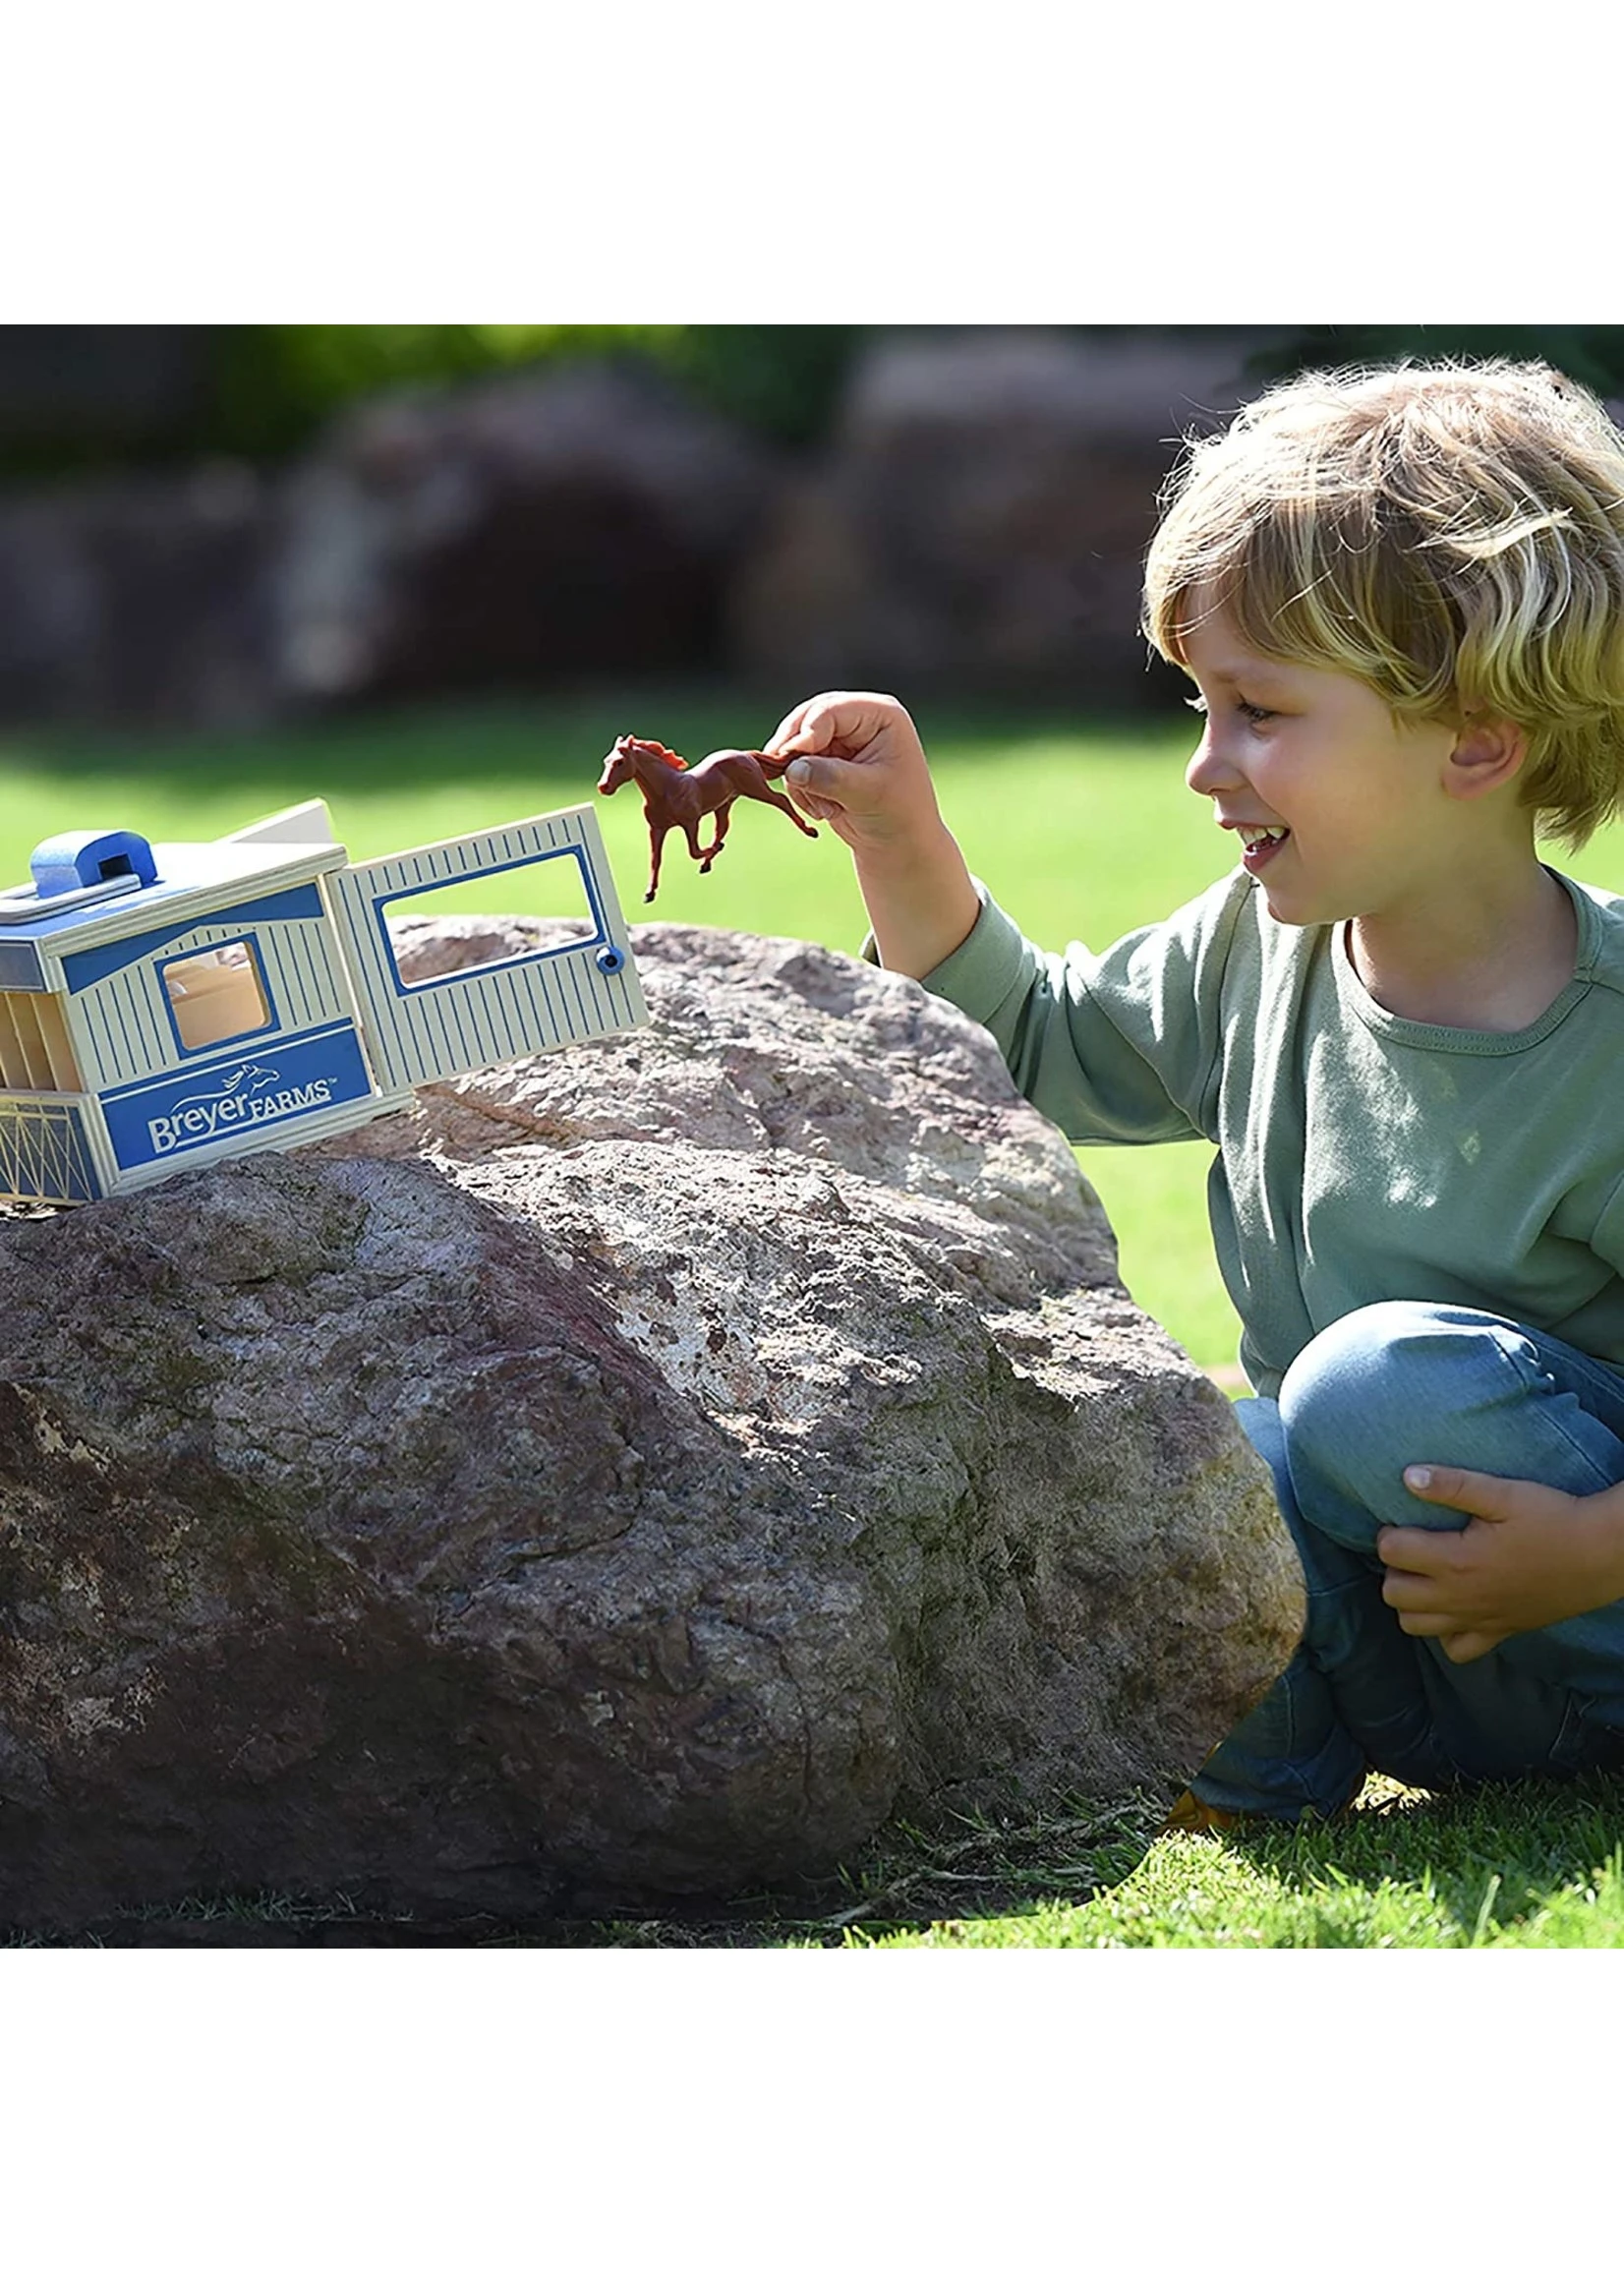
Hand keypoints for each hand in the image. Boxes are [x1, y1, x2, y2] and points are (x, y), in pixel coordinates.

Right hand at [764, 691, 943, 855]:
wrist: (901, 845)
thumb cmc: (899, 814)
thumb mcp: (869, 793)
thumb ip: (830, 777)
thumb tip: (791, 769)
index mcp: (880, 714)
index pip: (831, 710)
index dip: (806, 732)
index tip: (789, 759)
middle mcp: (858, 719)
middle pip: (807, 719)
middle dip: (795, 752)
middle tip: (783, 777)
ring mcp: (840, 740)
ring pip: (796, 745)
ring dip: (799, 779)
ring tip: (824, 810)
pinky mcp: (826, 762)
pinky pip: (795, 767)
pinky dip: (800, 790)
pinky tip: (823, 811)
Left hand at [1377, 1464, 1623, 1663]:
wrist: (1601, 1554)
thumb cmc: (1553, 1518)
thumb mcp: (1502, 1493)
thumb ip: (1452, 1485)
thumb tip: (1407, 1476)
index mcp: (1457, 1560)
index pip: (1390, 1552)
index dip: (1389, 1533)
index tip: (1403, 1522)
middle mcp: (1461, 1597)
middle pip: (1393, 1594)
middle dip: (1393, 1569)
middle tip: (1414, 1548)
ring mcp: (1479, 1620)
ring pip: (1415, 1627)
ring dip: (1410, 1602)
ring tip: (1426, 1576)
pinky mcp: (1500, 1632)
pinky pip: (1456, 1651)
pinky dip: (1445, 1633)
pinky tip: (1453, 1607)